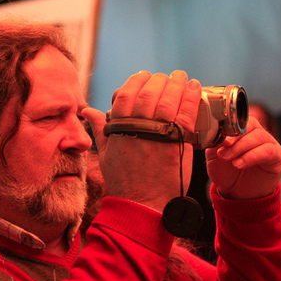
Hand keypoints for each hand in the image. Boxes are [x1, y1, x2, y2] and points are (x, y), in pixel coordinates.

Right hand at [83, 70, 200, 211]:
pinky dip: (191, 98)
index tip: (145, 76)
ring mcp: (158, 136)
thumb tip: (87, 111)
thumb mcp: (107, 154)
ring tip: (181, 77)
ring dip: (176, 84)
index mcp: (119, 130)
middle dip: (159, 80)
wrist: (143, 205)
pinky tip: (194, 87)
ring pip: (168, 100)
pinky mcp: (177, 143)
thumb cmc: (124, 181)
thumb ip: (100, 128)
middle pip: (148, 93)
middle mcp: (137, 130)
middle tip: (166, 76)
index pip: (125, 94)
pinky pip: (186, 114)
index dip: (136, 81)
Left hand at [206, 117, 280, 199]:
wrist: (237, 193)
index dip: (229, 126)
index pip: (238, 119)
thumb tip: (214, 133)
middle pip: (250, 125)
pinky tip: (239, 164)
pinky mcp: (277, 155)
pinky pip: (267, 151)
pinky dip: (251, 156)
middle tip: (223, 150)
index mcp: (241, 129)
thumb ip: (214, 143)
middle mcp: (256, 132)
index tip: (220, 138)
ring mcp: (268, 142)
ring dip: (241, 148)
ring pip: (258, 136)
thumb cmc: (226, 171)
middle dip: (235, 137)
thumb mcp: (214, 156)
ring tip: (230, 160)